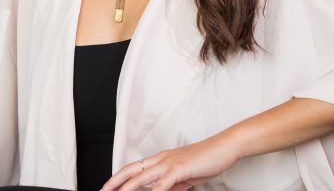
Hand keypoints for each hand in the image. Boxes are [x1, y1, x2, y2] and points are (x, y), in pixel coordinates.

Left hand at [100, 136, 238, 190]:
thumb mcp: (185, 176)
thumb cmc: (206, 159)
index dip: (119, 178)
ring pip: (141, 176)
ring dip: (127, 188)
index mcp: (161, 160)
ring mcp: (169, 162)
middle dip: (114, 182)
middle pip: (131, 170)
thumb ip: (172, 185)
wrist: (224, 147)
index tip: (109, 187)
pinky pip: (162, 183)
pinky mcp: (179, 168)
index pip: (133, 168)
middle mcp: (161, 159)